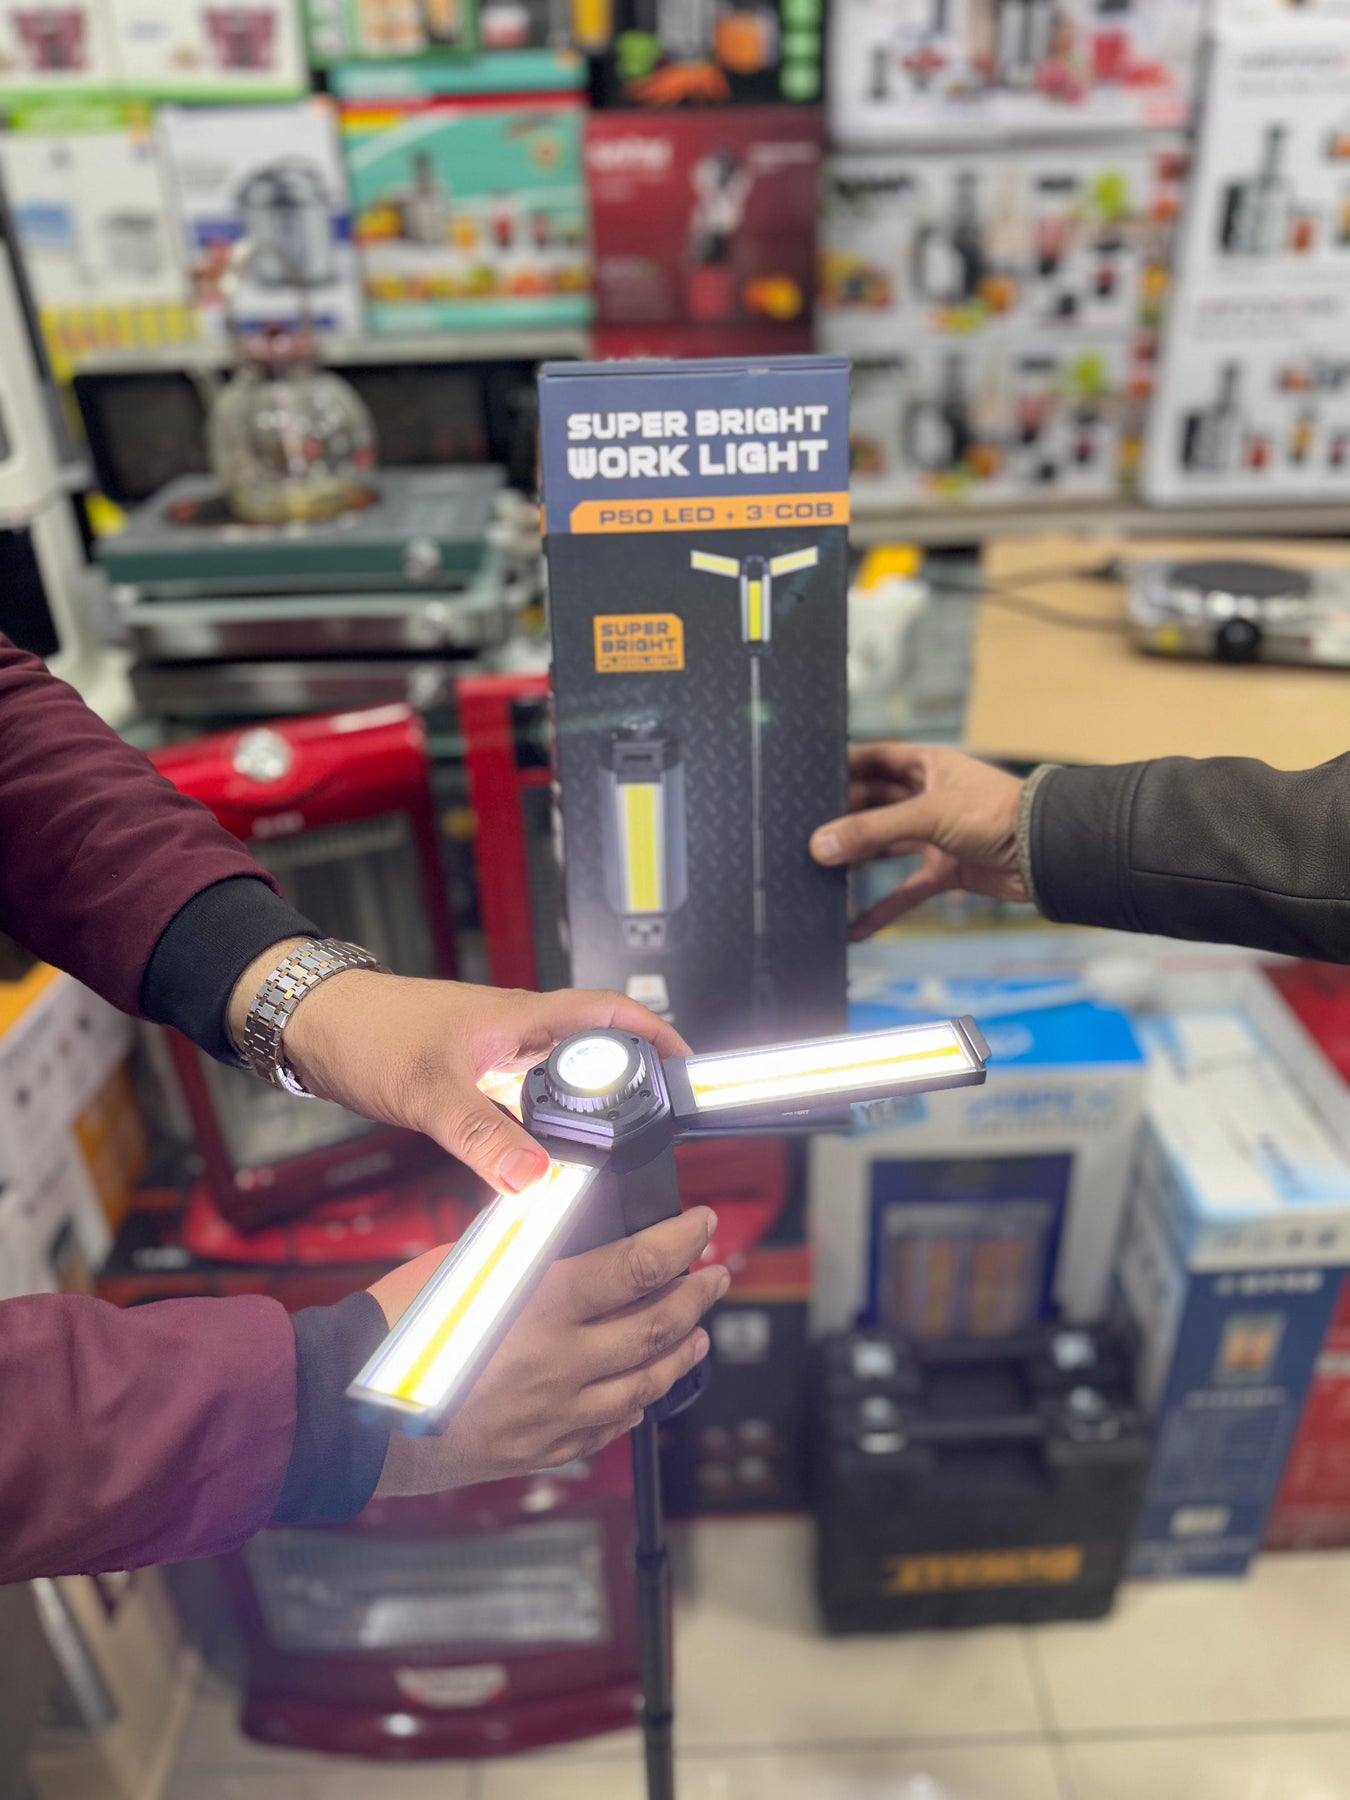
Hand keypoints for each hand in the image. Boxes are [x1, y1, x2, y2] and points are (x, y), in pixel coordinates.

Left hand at [228, 961, 689, 1195]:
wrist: (311, 1024)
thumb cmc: (367, 1031)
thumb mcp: (430, 1092)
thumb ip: (483, 1138)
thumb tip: (537, 1182)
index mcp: (523, 1019)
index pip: (613, 1012)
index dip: (657, 1035)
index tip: (689, 1068)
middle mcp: (518, 1033)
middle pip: (596, 1053)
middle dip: (630, 1086)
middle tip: (656, 1128)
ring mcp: (496, 1055)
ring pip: (560, 1083)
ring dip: (584, 1113)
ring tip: (607, 1155)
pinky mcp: (472, 1076)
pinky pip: (525, 1104)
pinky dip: (541, 1131)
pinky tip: (537, 1162)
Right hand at [369, 1207, 727, 1493]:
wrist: (349, 1411)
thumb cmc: (393, 1329)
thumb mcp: (462, 1266)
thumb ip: (521, 1253)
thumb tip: (559, 1227)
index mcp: (543, 1306)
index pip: (638, 1267)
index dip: (681, 1243)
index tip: (703, 1224)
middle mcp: (560, 1362)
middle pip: (656, 1326)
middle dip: (697, 1296)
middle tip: (716, 1274)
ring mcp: (555, 1412)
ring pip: (644, 1382)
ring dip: (680, 1351)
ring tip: (697, 1332)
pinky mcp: (541, 1447)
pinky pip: (608, 1426)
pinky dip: (635, 1401)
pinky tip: (645, 1388)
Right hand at [810, 742, 1026, 938]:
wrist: (1049, 854)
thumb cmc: (998, 815)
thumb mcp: (929, 816)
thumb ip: (873, 831)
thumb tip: (820, 845)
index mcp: (929, 766)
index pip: (876, 758)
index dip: (845, 764)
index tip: (808, 776)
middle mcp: (930, 797)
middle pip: (875, 804)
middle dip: (843, 817)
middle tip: (805, 830)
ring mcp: (938, 835)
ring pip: (886, 846)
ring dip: (857, 859)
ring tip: (818, 871)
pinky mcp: (947, 870)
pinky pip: (907, 890)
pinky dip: (884, 908)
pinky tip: (856, 927)